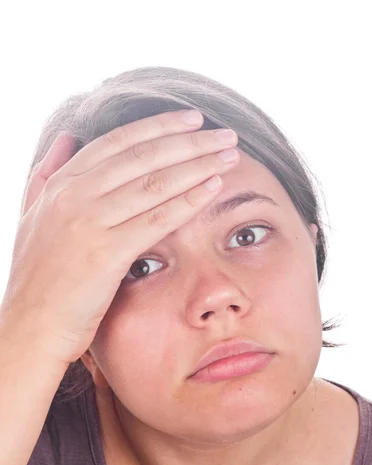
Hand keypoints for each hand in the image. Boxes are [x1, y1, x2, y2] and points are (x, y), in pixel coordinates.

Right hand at [0, 110, 238, 365]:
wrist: (29, 327)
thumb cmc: (37, 280)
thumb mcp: (32, 216)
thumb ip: (47, 174)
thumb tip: (67, 137)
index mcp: (60, 184)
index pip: (118, 142)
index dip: (160, 126)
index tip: (193, 119)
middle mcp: (74, 196)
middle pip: (143, 156)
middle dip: (190, 141)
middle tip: (225, 134)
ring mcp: (89, 223)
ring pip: (154, 183)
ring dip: (198, 164)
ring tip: (230, 154)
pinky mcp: (106, 253)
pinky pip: (156, 219)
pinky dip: (188, 201)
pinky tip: (213, 187)